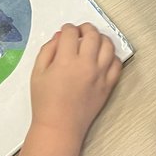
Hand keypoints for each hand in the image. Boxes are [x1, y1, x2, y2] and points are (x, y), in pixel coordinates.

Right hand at [30, 23, 121, 142]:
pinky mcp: (108, 85)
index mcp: (66, 61)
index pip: (71, 33)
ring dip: (101, 38)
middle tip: (81, 31)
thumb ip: (48, 50)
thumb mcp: (37, 73)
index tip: (66, 31)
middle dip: (86, 28)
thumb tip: (60, 36)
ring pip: (108, 46)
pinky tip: (103, 57)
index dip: (67, 28)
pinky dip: (112, 56)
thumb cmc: (45, 102)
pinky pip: (117, 64)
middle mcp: (86, 65)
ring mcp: (100, 75)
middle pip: (92, 35)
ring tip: (94, 41)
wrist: (60, 127)